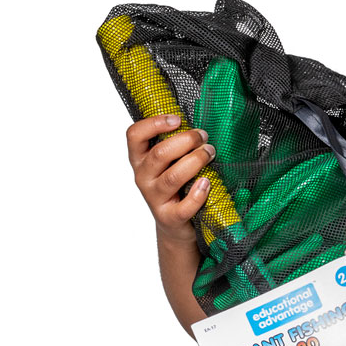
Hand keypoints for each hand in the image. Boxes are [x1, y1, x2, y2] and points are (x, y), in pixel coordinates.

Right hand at [125, 114, 215, 245]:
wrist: (175, 226)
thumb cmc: (177, 188)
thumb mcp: (170, 164)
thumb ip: (176, 147)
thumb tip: (198, 126)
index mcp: (140, 160)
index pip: (134, 135)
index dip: (154, 124)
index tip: (177, 119)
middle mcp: (143, 177)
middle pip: (159, 154)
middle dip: (186, 141)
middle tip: (204, 137)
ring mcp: (154, 198)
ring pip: (173, 177)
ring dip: (195, 161)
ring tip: (210, 154)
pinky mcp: (169, 217)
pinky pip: (184, 206)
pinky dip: (198, 194)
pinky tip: (207, 183)